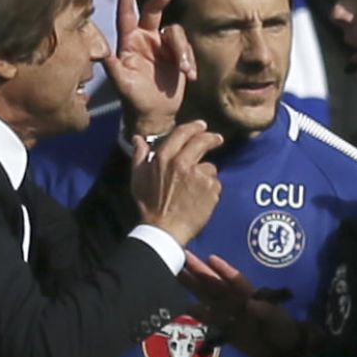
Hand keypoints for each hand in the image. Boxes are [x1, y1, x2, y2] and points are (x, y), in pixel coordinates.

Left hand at [102, 0, 196, 136]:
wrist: (154, 114)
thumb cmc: (133, 100)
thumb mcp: (121, 83)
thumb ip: (112, 66)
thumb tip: (99, 52)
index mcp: (129, 42)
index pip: (128, 13)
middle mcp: (145, 39)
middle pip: (155, 9)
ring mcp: (162, 46)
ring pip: (176, 33)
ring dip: (183, 51)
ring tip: (185, 70)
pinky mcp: (177, 55)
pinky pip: (187, 49)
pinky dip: (189, 60)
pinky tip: (190, 75)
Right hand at [132, 120, 221, 244]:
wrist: (164, 229)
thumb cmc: (149, 205)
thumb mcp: (138, 178)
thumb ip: (140, 156)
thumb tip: (139, 139)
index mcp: (164, 157)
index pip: (183, 133)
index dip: (194, 127)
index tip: (202, 126)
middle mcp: (183, 163)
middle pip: (202, 142)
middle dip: (211, 138)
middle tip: (217, 139)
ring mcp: (199, 175)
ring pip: (209, 167)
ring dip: (206, 174)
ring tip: (196, 190)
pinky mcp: (211, 189)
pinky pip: (215, 184)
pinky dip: (211, 190)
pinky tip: (201, 199)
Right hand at [180, 251, 303, 356]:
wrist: (280, 350)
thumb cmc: (282, 328)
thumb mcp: (277, 319)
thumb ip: (264, 311)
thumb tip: (250, 305)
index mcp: (250, 293)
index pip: (235, 279)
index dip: (224, 270)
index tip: (211, 259)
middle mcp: (236, 299)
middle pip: (215, 283)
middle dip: (200, 271)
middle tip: (184, 256)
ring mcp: (229, 312)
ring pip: (208, 296)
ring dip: (194, 286)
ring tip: (178, 273)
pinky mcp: (225, 327)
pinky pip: (209, 318)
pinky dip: (198, 313)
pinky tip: (185, 305)